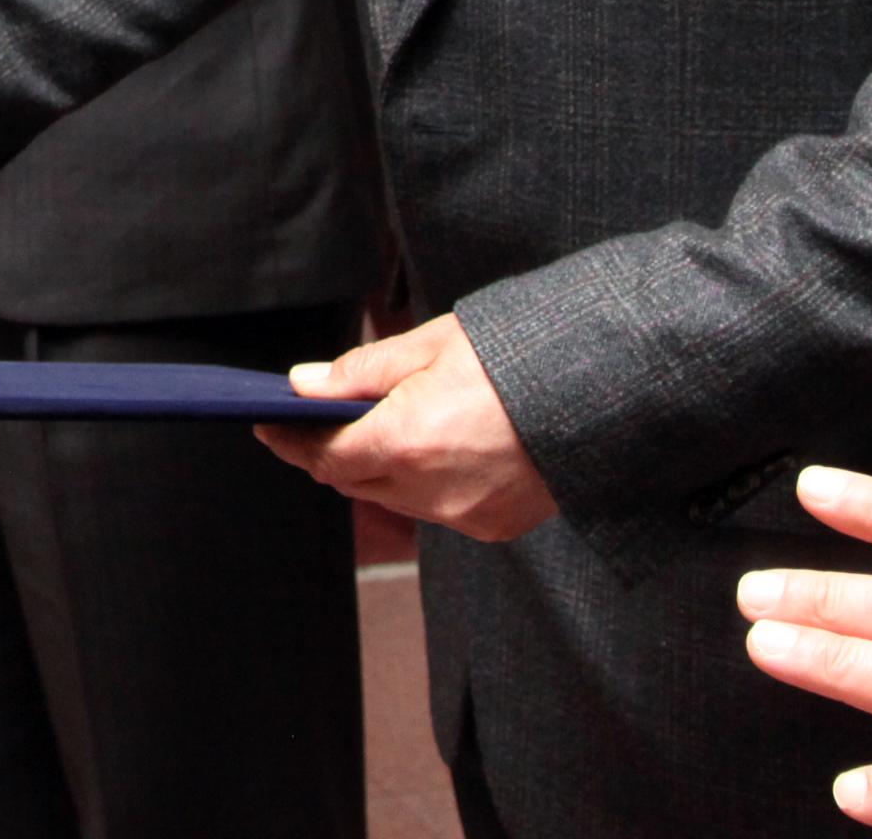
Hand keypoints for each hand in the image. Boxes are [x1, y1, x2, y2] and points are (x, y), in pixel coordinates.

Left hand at [253, 311, 555, 542]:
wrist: (601, 392)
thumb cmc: (517, 357)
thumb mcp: (431, 346)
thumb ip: (360, 372)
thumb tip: (303, 384)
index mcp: (406, 440)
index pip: (325, 455)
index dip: (293, 441)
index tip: (270, 424)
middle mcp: (429, 490)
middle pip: (353, 481)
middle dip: (328, 454)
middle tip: (311, 424)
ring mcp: (463, 515)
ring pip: (393, 498)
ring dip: (375, 470)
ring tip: (373, 430)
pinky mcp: (493, 526)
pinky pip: (436, 509)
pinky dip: (421, 484)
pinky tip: (431, 451)